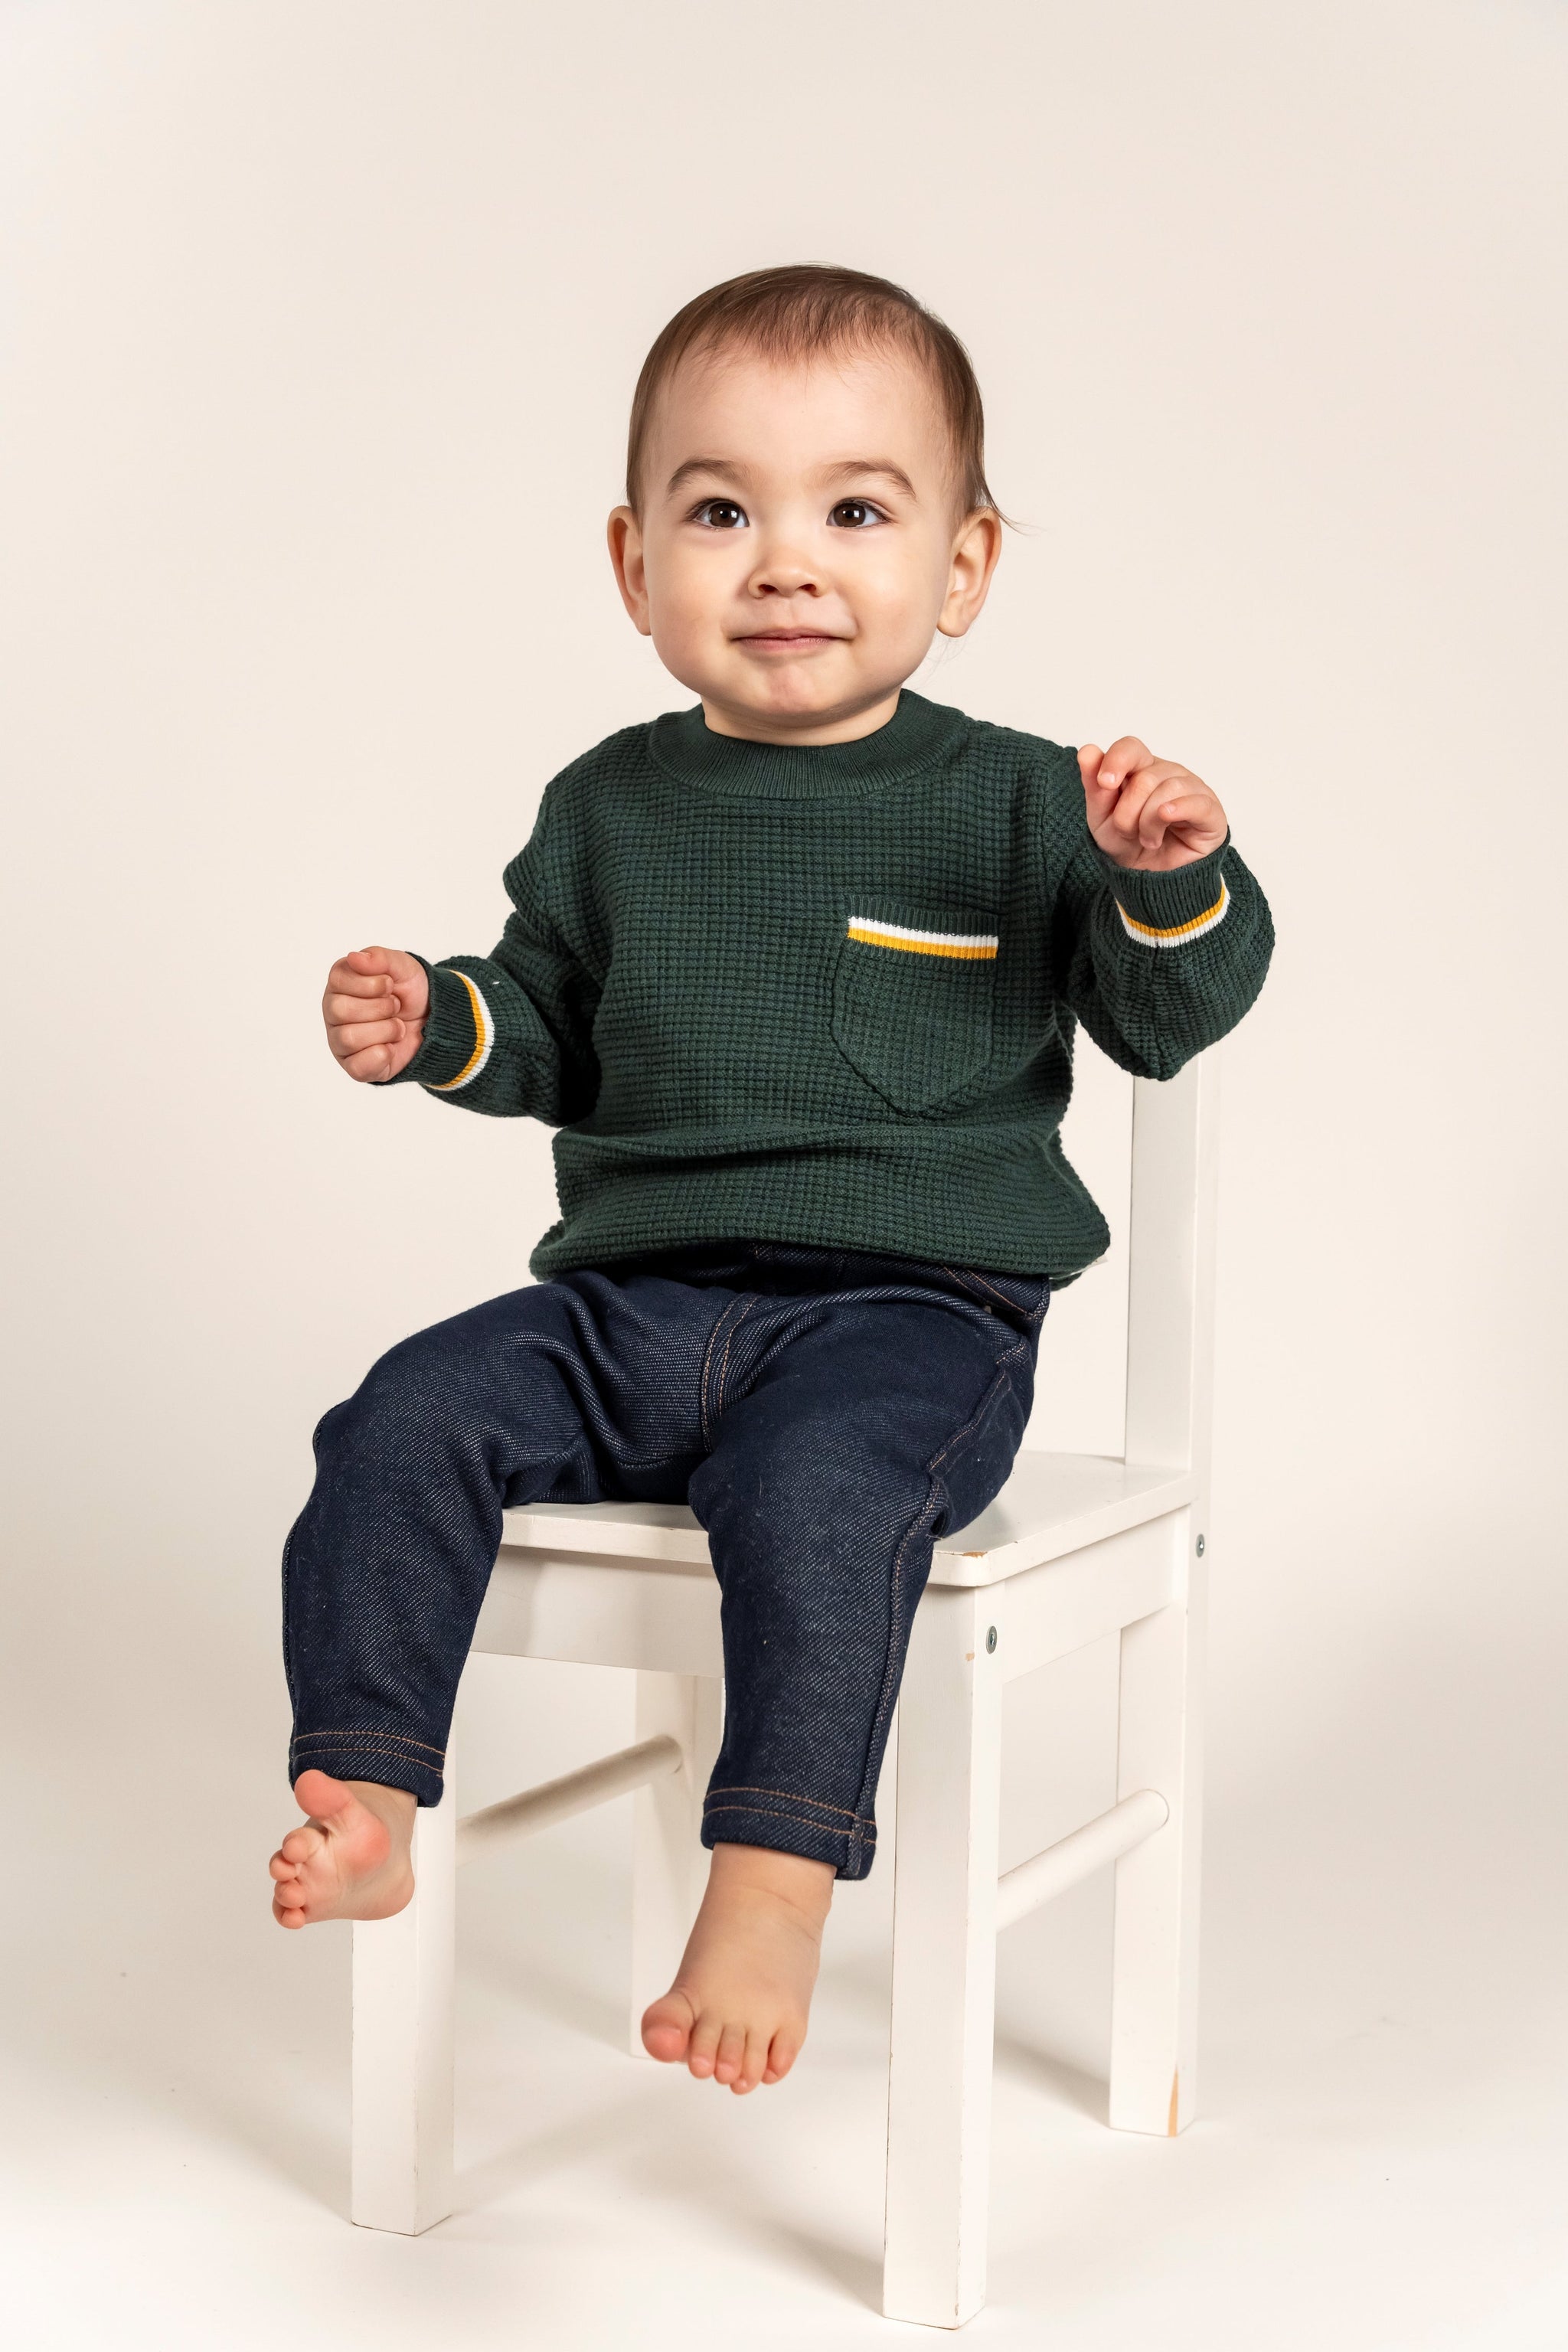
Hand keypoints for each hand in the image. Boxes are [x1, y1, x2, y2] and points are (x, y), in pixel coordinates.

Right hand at [322, 946, 429, 1081]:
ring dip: (385, 1030)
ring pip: (349, 1038)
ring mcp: (341, 1041)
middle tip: (395, 1006)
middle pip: (340, 1010)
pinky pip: (358, 1066)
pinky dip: (382, 1055)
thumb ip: (380, 958)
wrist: (435, 1021)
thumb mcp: (403, 966)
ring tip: (397, 1026)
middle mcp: (334, 1012)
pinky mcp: (354, 1066)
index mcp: (340, 984)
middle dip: (380, 1007)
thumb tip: (354, 957)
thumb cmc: (410, 993)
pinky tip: (391, 1047)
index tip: (390, 985)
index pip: (339, 980)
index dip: (372, 984)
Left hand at [1077, 736, 1227, 871]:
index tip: (1104, 784)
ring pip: (1169, 789)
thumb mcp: (1102, 818)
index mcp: (1142, 769)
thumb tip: (1087, 751)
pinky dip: (1179, 809)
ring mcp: (1193, 789)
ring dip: (1149, 822)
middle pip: (1145, 777)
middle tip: (1128, 832)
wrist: (1148, 881)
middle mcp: (1169, 773)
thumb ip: (1095, 786)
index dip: (1117, 761)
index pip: (1132, 748)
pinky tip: (1166, 817)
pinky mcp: (1211, 812)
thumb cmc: (1127, 845)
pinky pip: (1198, 803)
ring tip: (1148, 840)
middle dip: (1128, 811)